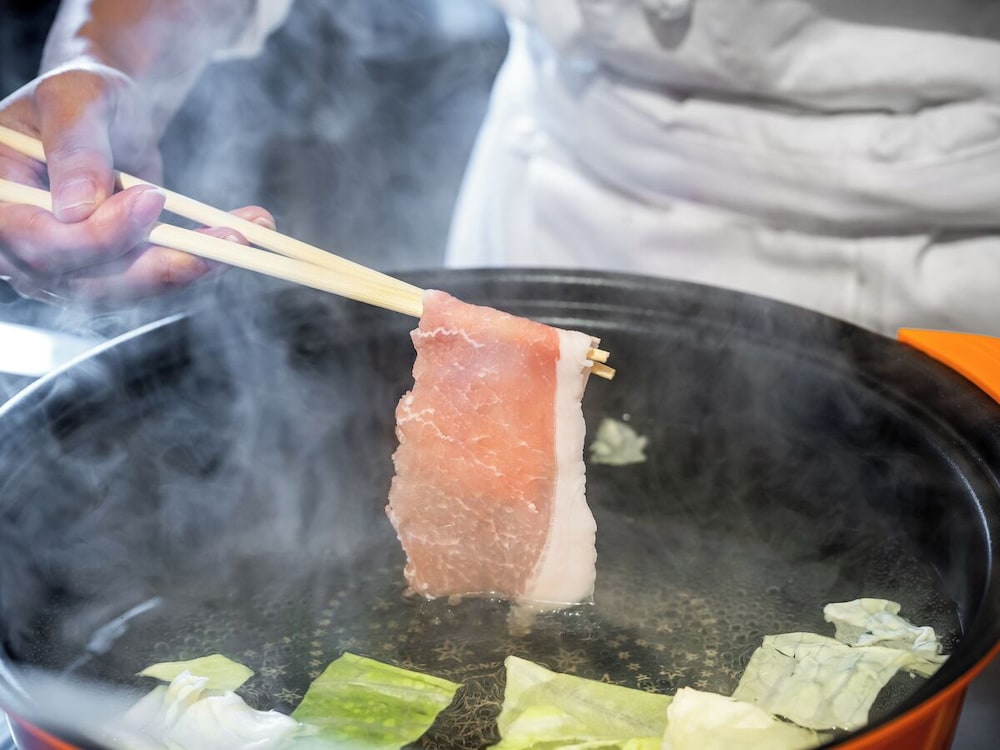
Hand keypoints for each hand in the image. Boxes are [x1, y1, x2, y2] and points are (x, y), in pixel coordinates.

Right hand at [0, 62, 272, 303]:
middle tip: (228, 236)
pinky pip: (152, 281)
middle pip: (88, 282)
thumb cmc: (81, 97)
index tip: (153, 200)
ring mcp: (66, 269)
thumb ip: (74, 146)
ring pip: (128, 290)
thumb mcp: (75, 98)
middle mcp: (23, 247)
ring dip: (193, 266)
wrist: (102, 115)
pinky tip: (240, 236)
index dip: (99, 234)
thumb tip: (78, 208)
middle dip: (161, 262)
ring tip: (247, 233)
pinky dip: (199, 262)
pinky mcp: (109, 274)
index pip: (40, 243)